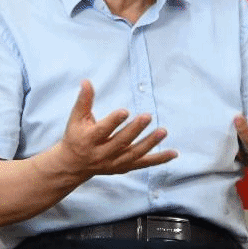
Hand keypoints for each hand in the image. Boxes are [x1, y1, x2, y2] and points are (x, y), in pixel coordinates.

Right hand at [41, 80, 176, 179]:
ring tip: (163, 131)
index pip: (103, 131)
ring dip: (150, 143)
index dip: (113, 122)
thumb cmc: (76, 136)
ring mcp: (114, 163)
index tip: (125, 111)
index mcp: (88, 140)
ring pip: (134, 154)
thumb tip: (86, 81)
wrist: (73, 165)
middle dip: (135, 130)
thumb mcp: (75, 119)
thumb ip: (83, 101)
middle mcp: (102, 154)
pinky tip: (174, 153)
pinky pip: (143, 164)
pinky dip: (159, 159)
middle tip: (147, 116)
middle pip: (120, 142)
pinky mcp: (124, 167)